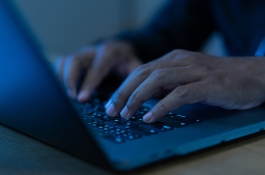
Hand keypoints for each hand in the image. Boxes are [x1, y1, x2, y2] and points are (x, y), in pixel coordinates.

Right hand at [55, 40, 141, 102]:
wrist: (120, 49)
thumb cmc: (126, 60)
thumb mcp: (135, 65)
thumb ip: (135, 75)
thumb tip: (134, 91)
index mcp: (108, 53)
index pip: (96, 68)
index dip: (88, 84)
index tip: (82, 99)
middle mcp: (92, 51)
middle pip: (75, 61)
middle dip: (70, 80)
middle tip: (72, 98)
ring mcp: (82, 54)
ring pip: (65, 61)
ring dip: (62, 78)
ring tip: (68, 94)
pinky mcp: (75, 58)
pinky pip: (62, 63)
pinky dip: (59, 74)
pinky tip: (64, 87)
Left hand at [105, 49, 264, 122]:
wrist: (255, 75)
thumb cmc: (220, 79)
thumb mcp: (188, 77)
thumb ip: (168, 84)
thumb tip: (146, 97)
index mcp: (174, 58)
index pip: (140, 70)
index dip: (123, 86)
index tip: (112, 103)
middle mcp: (181, 60)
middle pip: (143, 73)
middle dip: (123, 92)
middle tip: (112, 110)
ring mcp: (195, 70)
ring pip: (157, 80)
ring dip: (137, 98)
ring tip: (126, 114)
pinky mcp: (209, 84)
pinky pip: (179, 94)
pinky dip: (162, 106)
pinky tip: (150, 117)